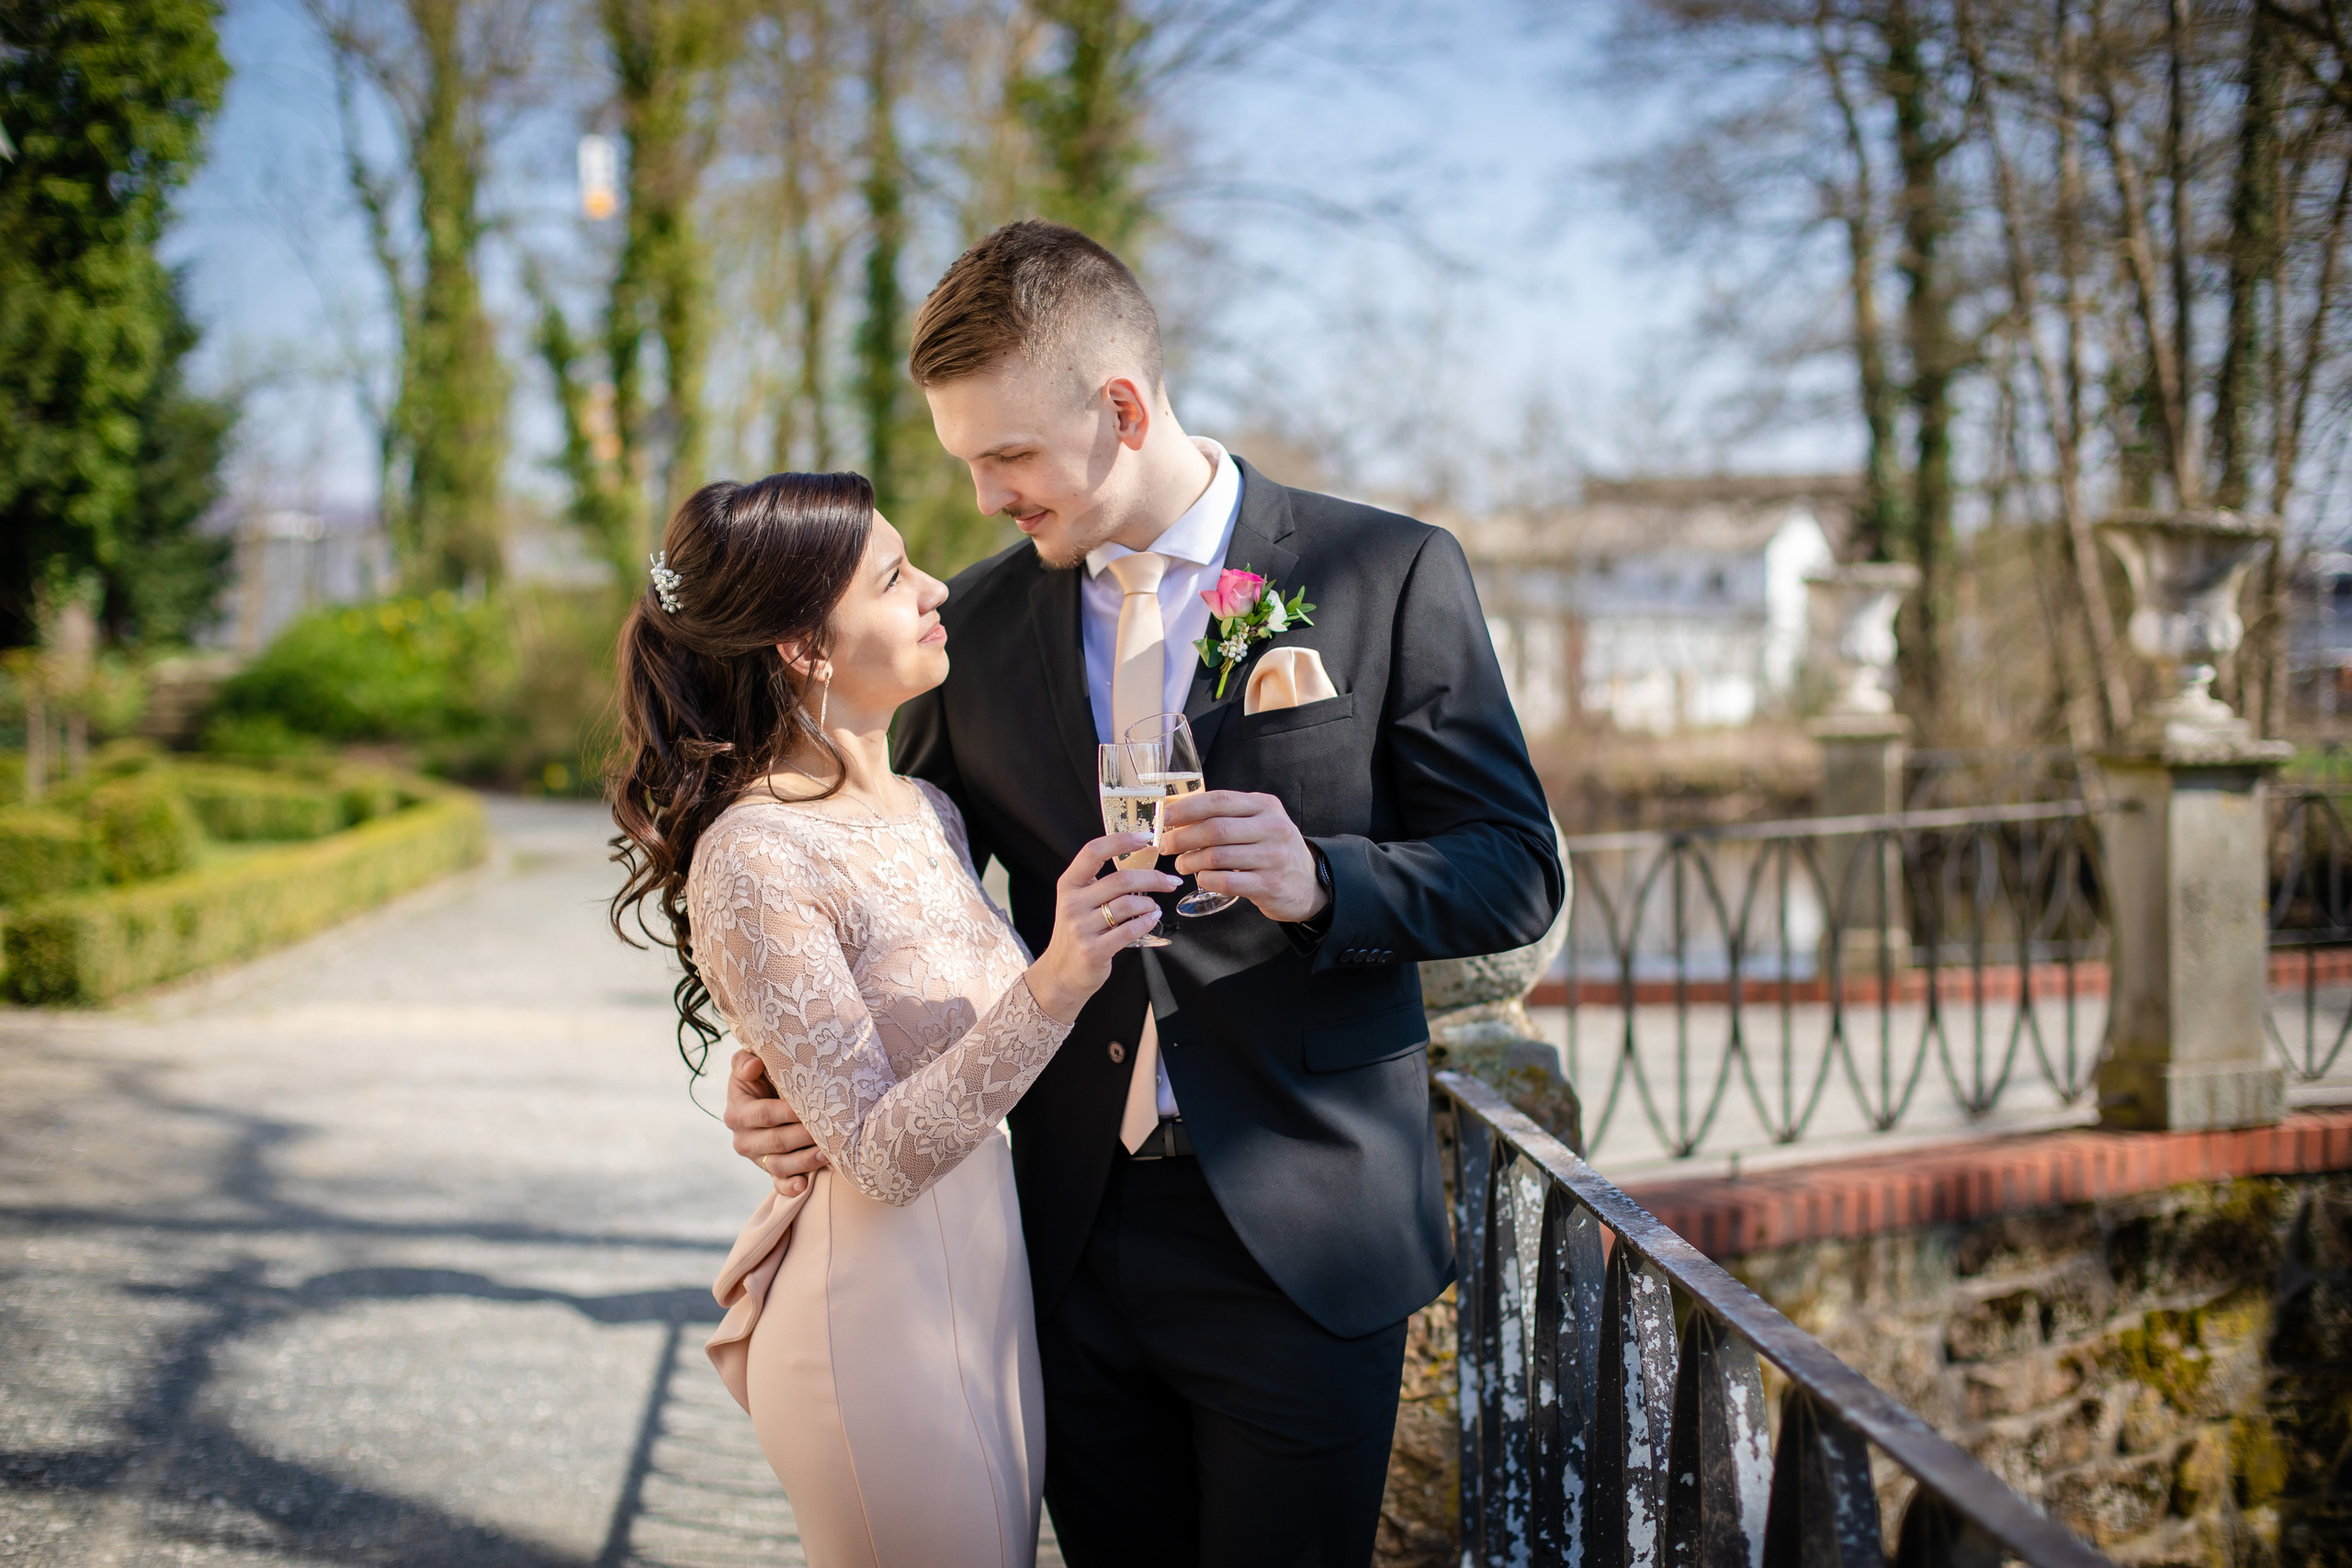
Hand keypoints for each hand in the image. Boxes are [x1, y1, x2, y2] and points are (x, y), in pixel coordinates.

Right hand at [724, 1049, 826, 1197]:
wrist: (765, 1097)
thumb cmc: (760, 1077)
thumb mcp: (747, 1065)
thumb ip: (744, 1062)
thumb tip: (754, 1065)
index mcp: (737, 1113)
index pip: (764, 1115)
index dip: (787, 1112)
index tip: (811, 1106)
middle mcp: (743, 1139)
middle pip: (776, 1142)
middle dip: (802, 1137)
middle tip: (827, 1131)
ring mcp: (757, 1158)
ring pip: (779, 1165)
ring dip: (803, 1162)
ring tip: (826, 1155)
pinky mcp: (770, 1171)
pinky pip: (778, 1183)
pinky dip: (790, 1187)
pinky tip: (804, 1185)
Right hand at [1025, 833, 1179, 1022]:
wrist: (1060, 973)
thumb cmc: (1078, 932)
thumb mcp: (1079, 901)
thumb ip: (1101, 883)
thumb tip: (1141, 860)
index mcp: (1069, 884)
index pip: (1093, 851)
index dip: (1121, 841)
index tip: (1146, 838)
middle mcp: (1072, 903)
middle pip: (1120, 880)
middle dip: (1153, 878)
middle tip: (1170, 881)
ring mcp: (1081, 928)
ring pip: (1128, 905)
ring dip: (1150, 904)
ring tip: (1155, 907)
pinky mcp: (1093, 950)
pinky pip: (1128, 931)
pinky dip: (1146, 922)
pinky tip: (1151, 919)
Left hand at [1159, 790, 1327, 923]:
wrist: (1309, 885)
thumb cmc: (1273, 850)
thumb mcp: (1258, 822)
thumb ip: (1225, 814)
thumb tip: (1175, 809)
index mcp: (1265, 806)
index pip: (1220, 800)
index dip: (1187, 808)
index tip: (1164, 816)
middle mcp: (1272, 828)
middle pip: (1215, 829)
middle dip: (1182, 837)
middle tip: (1166, 845)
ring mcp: (1273, 857)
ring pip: (1217, 856)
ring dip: (1191, 861)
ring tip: (1182, 863)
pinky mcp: (1269, 885)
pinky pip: (1226, 882)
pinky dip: (1206, 880)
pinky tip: (1202, 878)